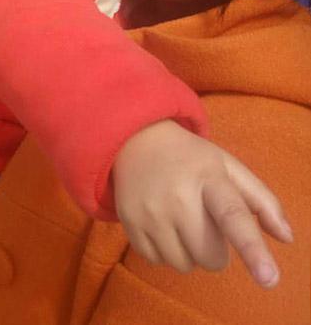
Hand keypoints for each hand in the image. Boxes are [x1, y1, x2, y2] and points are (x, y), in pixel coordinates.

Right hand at [113, 119, 293, 288]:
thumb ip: (261, 200)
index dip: (253, 249)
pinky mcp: (128, 222)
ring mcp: (150, 211)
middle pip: (210, 255)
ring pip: (184, 264)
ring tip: (180, 220)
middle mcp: (177, 196)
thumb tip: (287, 238)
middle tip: (203, 220)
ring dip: (188, 252)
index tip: (270, 279)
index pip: (233, 216)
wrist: (135, 138)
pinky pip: (156, 262)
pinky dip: (164, 251)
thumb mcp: (227, 166)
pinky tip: (161, 224)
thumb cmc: (189, 158)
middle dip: (214, 248)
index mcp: (209, 178)